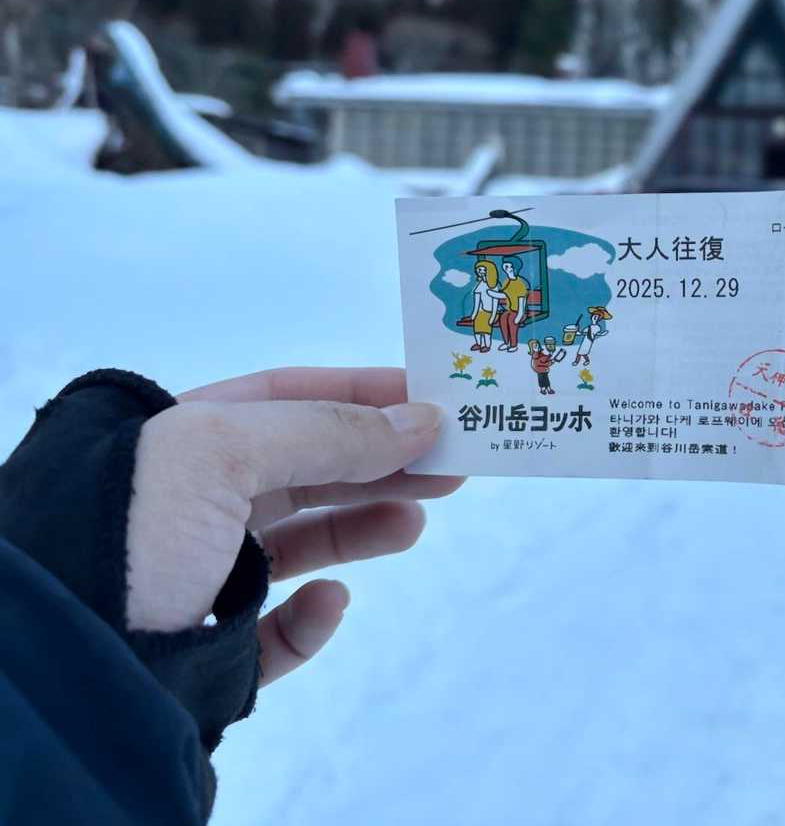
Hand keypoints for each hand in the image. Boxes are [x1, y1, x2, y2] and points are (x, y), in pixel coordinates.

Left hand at [127, 367, 462, 686]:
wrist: (60, 660)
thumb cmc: (131, 529)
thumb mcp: (225, 453)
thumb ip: (328, 431)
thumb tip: (420, 419)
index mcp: (183, 439)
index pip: (289, 399)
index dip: (363, 393)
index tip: (433, 397)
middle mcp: (193, 502)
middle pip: (309, 469)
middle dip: (383, 461)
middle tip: (454, 460)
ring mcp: (202, 577)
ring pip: (303, 546)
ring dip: (364, 529)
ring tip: (416, 521)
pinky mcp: (211, 650)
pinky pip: (277, 630)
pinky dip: (313, 616)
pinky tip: (329, 601)